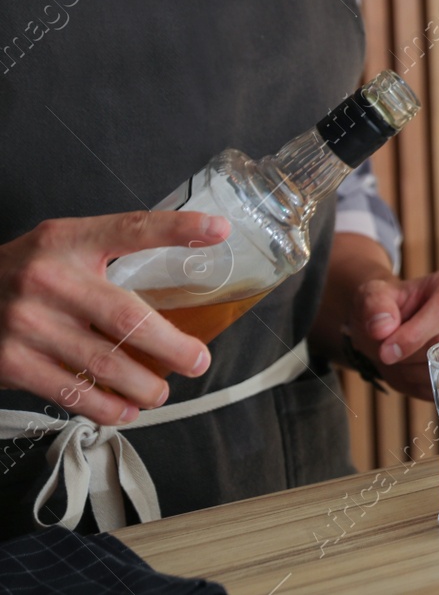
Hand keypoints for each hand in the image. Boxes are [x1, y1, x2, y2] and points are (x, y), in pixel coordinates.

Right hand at [0, 211, 223, 424]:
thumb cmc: (26, 272)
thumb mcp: (64, 245)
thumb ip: (113, 249)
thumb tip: (192, 250)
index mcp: (68, 241)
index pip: (130, 228)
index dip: (177, 228)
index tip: (218, 230)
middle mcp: (47, 278)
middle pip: (127, 317)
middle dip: (172, 347)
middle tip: (197, 361)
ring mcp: (27, 323)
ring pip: (105, 364)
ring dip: (143, 386)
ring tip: (160, 392)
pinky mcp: (11, 362)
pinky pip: (71, 392)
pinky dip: (106, 407)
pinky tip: (125, 410)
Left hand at [344, 268, 438, 397]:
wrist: (396, 325)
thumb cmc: (390, 306)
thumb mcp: (373, 296)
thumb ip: (374, 305)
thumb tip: (382, 328)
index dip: (414, 335)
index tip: (386, 350)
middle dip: (411, 354)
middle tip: (389, 349)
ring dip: (414, 371)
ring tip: (402, 355)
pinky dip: (422, 384)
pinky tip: (412, 367)